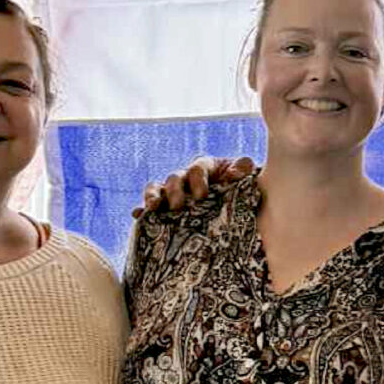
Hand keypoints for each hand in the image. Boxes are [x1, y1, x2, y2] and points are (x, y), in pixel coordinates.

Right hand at [133, 155, 253, 218]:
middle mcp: (186, 178)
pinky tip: (138, 216)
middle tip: (178, 206)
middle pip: (175, 178)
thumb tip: (235, 172)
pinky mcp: (166, 209)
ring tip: (152, 208)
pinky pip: (150, 208)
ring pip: (157, 189)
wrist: (239, 208)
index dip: (198, 179)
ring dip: (152, 197)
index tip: (202, 195)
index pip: (198, 168)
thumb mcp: (245, 176)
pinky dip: (142, 211)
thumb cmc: (242, 188)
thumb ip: (243, 167)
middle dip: (175, 191)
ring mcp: (174, 193)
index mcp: (205, 167)